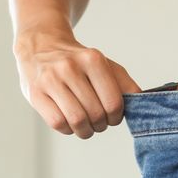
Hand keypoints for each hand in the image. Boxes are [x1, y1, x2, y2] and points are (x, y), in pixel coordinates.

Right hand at [13, 34, 142, 138]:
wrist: (41, 46)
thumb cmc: (78, 61)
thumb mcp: (103, 64)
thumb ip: (123, 83)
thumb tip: (142, 103)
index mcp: (93, 59)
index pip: (113, 102)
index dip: (116, 117)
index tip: (113, 117)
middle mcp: (70, 67)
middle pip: (96, 114)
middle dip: (101, 125)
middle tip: (99, 123)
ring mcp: (51, 80)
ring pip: (77, 121)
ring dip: (85, 131)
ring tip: (85, 126)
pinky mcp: (35, 93)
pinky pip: (57, 123)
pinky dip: (67, 129)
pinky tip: (69, 123)